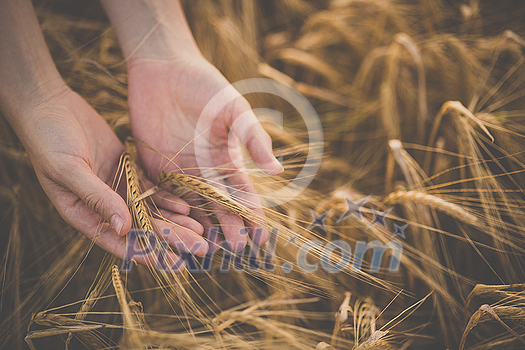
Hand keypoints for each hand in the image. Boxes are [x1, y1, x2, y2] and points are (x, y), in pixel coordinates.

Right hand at [12, 86, 206, 265]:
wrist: (49, 107)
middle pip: (142, 229)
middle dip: (171, 239)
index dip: (148, 254)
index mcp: (83, 215)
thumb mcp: (69, 169)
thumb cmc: (49, 140)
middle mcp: (102, 207)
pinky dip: (167, 198)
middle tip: (200, 249)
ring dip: (174, 221)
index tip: (173, 264)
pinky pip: (150, 190)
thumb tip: (124, 228)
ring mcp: (116, 189)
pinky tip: (186, 206)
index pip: (120, 242)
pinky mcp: (125, 171)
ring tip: (200, 231)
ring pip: (150, 211)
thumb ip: (96, 198)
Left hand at [127, 55, 282, 249]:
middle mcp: (205, 172)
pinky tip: (174, 231)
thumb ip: (254, 138)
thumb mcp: (234, 111)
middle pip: (218, 207)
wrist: (164, 69)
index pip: (243, 193)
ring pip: (192, 208)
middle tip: (236, 250)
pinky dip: (168, 215)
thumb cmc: (205, 86)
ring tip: (209, 250)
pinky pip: (161, 197)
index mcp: (227, 160)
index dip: (253, 214)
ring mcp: (179, 172)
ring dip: (200, 229)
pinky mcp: (153, 169)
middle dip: (229, 228)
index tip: (261, 236)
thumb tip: (277, 170)